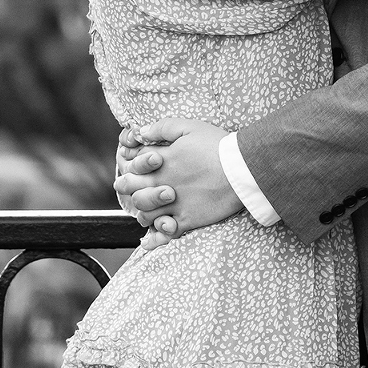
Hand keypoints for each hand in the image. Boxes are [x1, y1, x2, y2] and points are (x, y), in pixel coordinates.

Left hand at [112, 115, 241, 241]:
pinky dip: (154, 238)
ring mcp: (174, 204)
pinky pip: (164, 233)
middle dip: (126, 187)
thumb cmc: (217, 145)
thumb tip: (141, 131)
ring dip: (142, 211)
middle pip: (133, 190)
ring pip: (144, 214)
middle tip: (127, 186)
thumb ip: (162, 128)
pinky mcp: (186, 220)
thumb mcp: (189, 127)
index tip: (131, 163)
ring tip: (147, 208)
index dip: (130, 163)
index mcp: (162, 161)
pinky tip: (149, 240)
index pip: (135, 164)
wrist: (241, 170)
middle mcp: (163, 184)